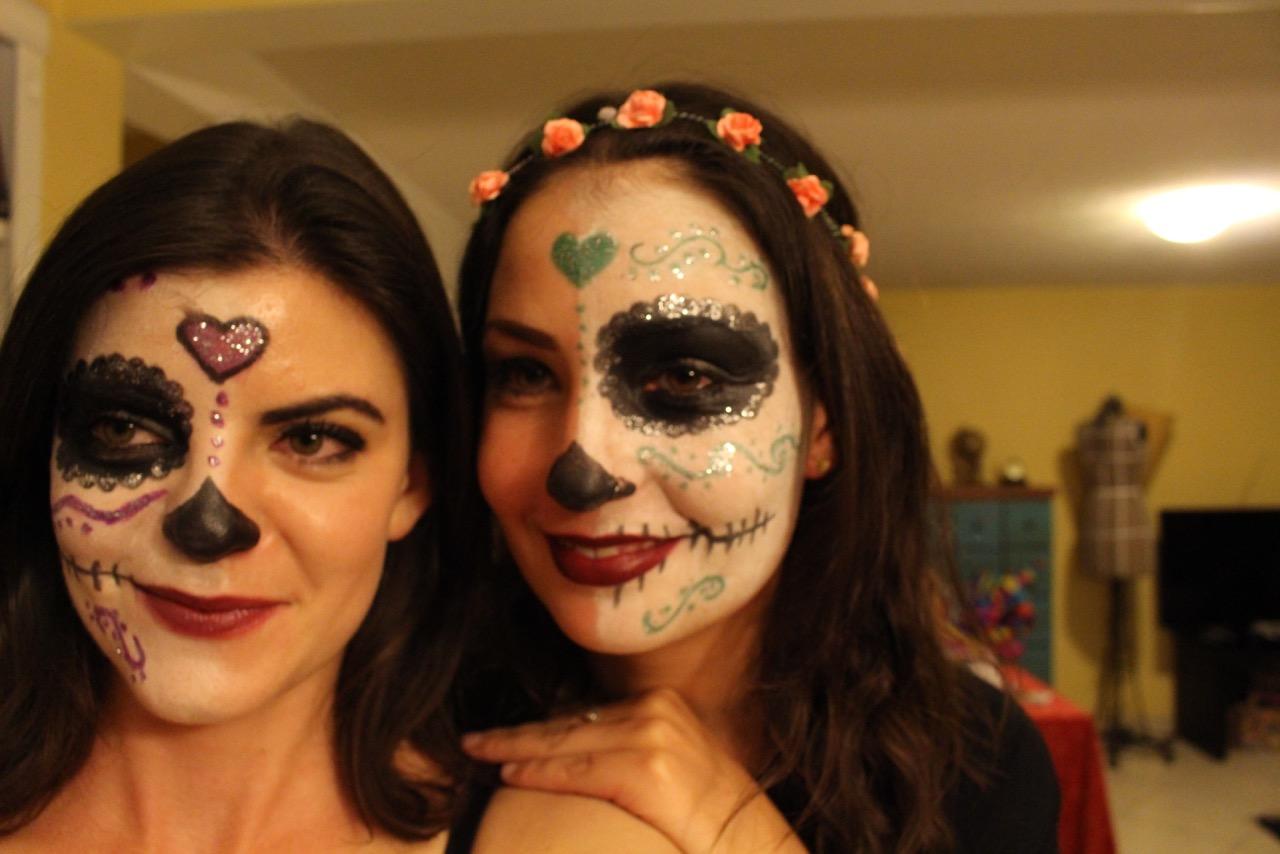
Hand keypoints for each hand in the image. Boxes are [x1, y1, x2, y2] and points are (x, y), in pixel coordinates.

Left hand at [462, 688, 805, 852]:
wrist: (755, 843)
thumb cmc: (716, 818)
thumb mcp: (680, 767)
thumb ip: (640, 753)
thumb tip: (590, 760)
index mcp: (664, 704)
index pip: (587, 715)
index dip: (544, 727)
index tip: (510, 735)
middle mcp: (656, 709)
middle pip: (569, 721)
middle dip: (519, 733)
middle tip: (476, 740)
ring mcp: (651, 735)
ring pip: (565, 741)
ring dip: (515, 748)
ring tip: (480, 752)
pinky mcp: (646, 767)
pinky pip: (577, 769)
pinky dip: (539, 771)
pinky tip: (510, 774)